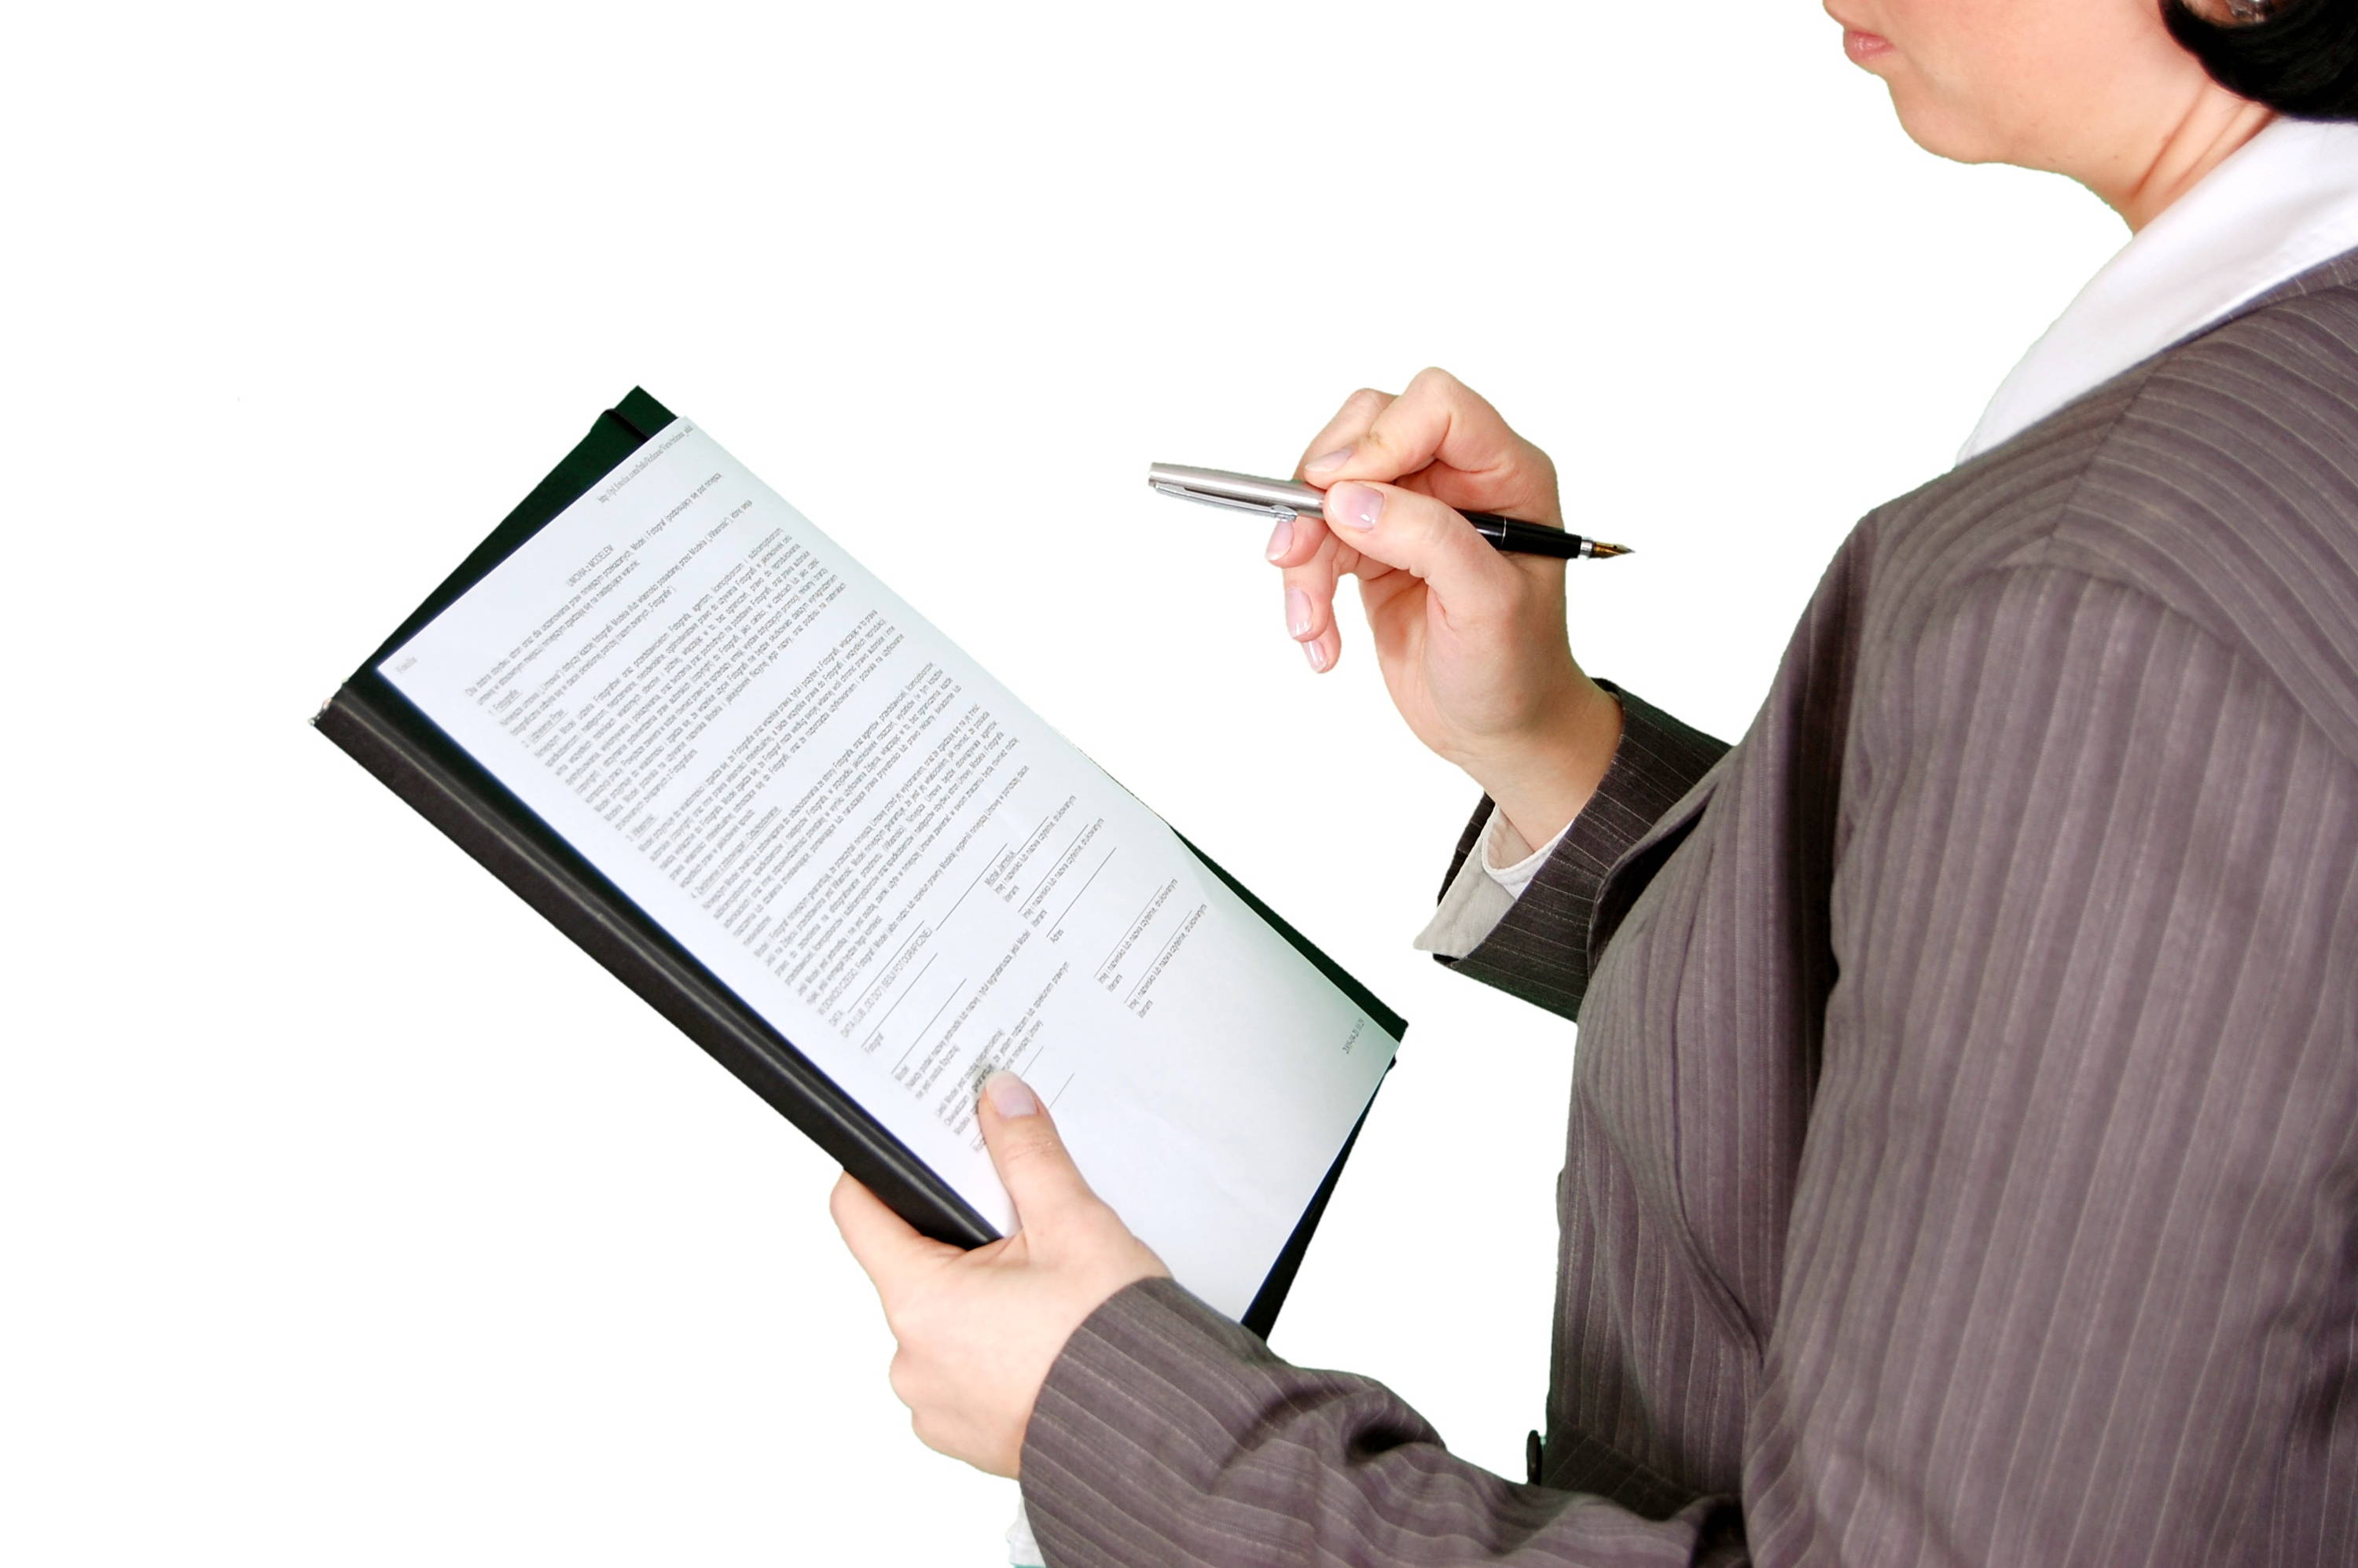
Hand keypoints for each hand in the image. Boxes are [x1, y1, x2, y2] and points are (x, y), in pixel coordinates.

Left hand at [829, 1070, 1167, 1477]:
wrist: (1163, 1438)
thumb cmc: (1115, 1345)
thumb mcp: (1073, 1223)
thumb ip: (1027, 1154)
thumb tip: (1000, 1101)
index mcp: (922, 1302)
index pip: (859, 1213)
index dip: (880, 1171)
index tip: (908, 1154)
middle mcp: (914, 1362)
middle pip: (913, 1268)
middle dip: (962, 1243)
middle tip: (1022, 1234)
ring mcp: (939, 1408)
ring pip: (943, 1323)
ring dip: (981, 1302)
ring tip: (1047, 1295)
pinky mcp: (969, 1437)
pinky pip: (965, 1375)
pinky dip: (996, 1354)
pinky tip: (1047, 1340)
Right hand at [1270, 367, 1621, 847]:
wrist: (1500, 731)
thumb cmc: (1518, 671)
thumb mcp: (1487, 607)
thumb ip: (1427, 540)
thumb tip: (1347, 498)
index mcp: (1505, 474)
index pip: (1438, 407)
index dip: (1382, 437)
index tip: (1341, 494)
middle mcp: (1456, 480)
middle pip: (1366, 430)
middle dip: (1321, 491)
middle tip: (1299, 549)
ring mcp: (1411, 512)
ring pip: (1327, 489)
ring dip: (1303, 554)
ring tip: (1309, 622)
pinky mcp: (1373, 549)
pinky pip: (1315, 539)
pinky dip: (1303, 587)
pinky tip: (1319, 638)